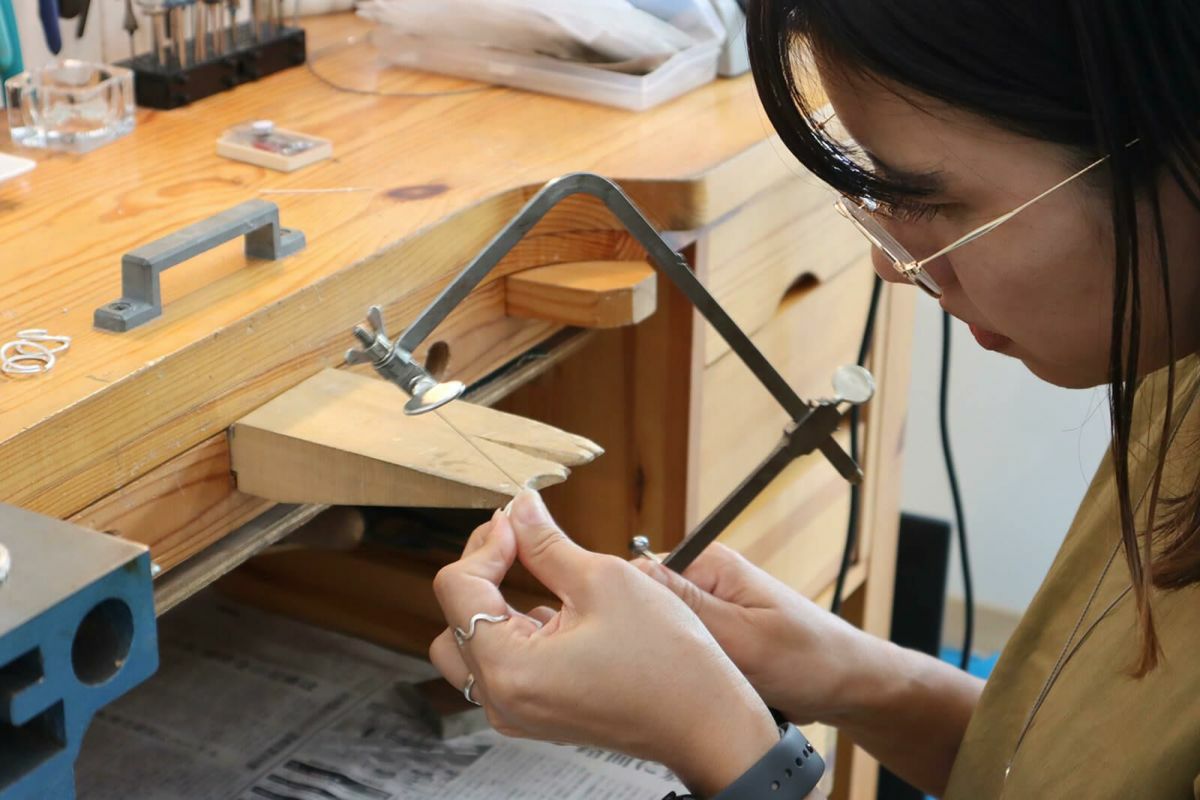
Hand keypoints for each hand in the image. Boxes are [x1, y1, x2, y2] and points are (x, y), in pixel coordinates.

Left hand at [429, 490, 778, 796]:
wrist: (707, 720)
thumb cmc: (667, 660)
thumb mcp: (604, 581)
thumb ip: (547, 543)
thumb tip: (520, 509)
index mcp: (510, 667)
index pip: (457, 588)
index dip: (485, 543)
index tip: (516, 521)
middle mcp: (503, 698)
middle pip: (454, 618)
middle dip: (481, 571)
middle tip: (517, 539)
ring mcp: (518, 712)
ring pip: (471, 644)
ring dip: (494, 601)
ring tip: (534, 569)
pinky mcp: (537, 713)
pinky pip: (501, 665)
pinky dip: (514, 628)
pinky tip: (554, 607)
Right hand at [635, 544, 883, 725]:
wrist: (848, 687)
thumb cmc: (810, 659)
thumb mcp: (743, 636)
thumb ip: (688, 605)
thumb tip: (632, 574)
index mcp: (709, 564)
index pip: (641, 577)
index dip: (631, 613)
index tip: (634, 646)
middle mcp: (706, 582)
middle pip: (648, 609)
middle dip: (655, 644)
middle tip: (675, 673)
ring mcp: (711, 610)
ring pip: (663, 637)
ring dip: (674, 663)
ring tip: (694, 685)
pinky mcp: (716, 637)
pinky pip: (682, 654)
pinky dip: (689, 675)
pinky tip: (701, 691)